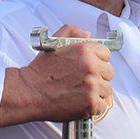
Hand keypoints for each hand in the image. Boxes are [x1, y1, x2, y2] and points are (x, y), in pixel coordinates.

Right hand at [0, 25, 114, 126]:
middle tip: (85, 80)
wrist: (30, 92)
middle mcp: (92, 66)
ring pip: (107, 90)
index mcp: (85, 50)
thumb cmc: (40, 69)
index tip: (91, 65)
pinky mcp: (90, 103)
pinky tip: (81, 103)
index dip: (98, 60)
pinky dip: (93, 107)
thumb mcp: (53, 42)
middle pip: (109, 72)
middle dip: (99, 76)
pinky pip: (102, 106)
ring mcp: (92, 86)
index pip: (106, 54)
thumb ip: (72, 31)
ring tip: (82, 92)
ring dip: (97, 92)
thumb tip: (88, 34)